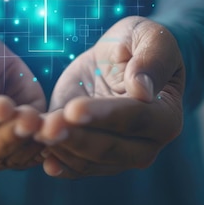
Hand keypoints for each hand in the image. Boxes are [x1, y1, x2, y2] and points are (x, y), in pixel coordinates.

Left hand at [35, 16, 184, 178]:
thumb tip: (142, 90)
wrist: (120, 59)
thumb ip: (152, 60)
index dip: (103, 115)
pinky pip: (76, 167)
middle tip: (47, 127)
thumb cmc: (140, 43)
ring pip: (89, 162)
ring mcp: (120, 156)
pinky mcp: (94, 157)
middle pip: (110, 148)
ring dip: (61, 150)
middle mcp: (148, 145)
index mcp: (167, 116)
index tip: (74, 109)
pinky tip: (40, 155)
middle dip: (76, 138)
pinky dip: (59, 163)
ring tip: (36, 133)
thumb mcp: (150, 37)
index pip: (135, 119)